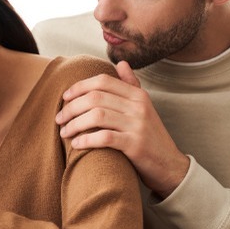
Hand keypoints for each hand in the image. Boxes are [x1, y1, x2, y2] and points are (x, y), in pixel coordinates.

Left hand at [55, 61, 189, 197]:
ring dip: (75, 124)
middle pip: (95, 98)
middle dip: (72, 107)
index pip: (103, 81)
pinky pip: (105, 137)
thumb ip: (131, 86)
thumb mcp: (143, 108)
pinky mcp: (135, 145)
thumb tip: (121, 63)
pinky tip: (76, 144)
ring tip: (64, 132)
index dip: (79, 87)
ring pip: (97, 116)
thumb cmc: (150, 136)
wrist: (170, 165)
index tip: (64, 97)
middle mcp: (138, 106)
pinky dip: (86, 140)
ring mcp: (137, 125)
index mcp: (137, 95)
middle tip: (59, 118)